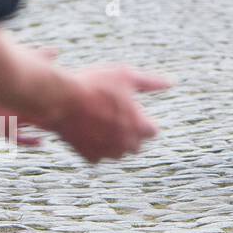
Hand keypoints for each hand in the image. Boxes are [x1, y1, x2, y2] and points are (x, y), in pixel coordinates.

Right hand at [51, 65, 170, 162]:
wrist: (61, 100)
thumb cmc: (95, 85)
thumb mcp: (126, 76)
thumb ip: (151, 82)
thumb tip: (171, 83)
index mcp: (138, 125)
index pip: (152, 132)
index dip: (145, 122)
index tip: (136, 113)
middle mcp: (124, 143)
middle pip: (136, 146)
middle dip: (131, 135)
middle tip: (120, 119)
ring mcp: (105, 151)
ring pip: (117, 153)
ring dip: (115, 144)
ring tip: (106, 127)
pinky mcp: (86, 155)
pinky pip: (98, 157)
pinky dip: (97, 148)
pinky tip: (91, 134)